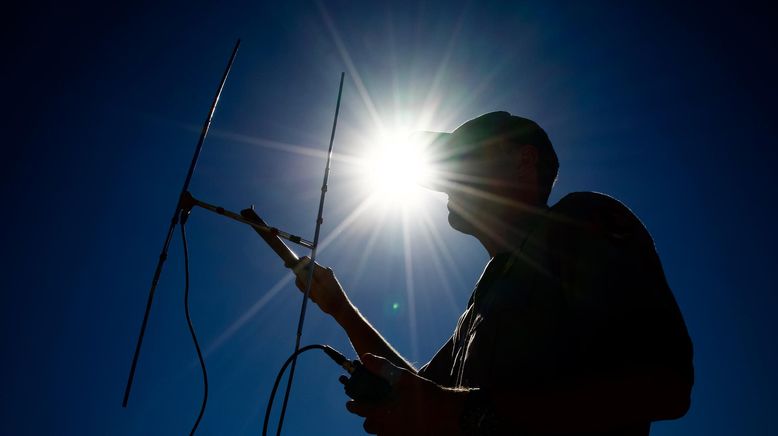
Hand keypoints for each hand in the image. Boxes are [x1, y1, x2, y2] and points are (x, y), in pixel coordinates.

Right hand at [293, 257, 348, 317]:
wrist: (340, 309)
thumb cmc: (329, 300)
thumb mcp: (315, 290)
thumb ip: (306, 278)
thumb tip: (297, 268)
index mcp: (322, 271)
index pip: (306, 261)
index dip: (295, 262)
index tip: (286, 265)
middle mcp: (323, 272)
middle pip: (304, 270)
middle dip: (301, 281)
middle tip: (305, 292)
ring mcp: (323, 277)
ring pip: (307, 278)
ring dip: (306, 288)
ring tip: (313, 297)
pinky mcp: (323, 283)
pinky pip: (311, 283)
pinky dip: (310, 290)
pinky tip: (315, 298)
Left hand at [345, 354, 465, 435]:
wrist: (451, 416)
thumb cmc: (427, 396)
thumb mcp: (404, 378)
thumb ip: (382, 367)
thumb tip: (366, 357)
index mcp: (382, 413)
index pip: (359, 410)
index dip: (353, 404)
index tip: (350, 401)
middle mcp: (386, 429)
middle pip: (368, 425)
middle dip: (368, 416)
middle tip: (373, 405)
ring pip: (380, 433)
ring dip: (380, 424)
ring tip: (388, 413)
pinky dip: (392, 429)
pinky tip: (401, 420)